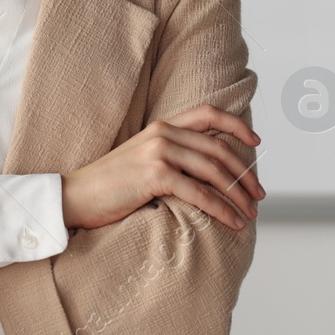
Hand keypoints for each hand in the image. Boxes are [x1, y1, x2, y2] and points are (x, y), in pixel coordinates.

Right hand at [61, 104, 264, 231]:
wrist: (75, 195)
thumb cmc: (110, 185)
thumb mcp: (142, 160)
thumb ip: (171, 156)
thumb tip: (205, 171)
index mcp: (162, 126)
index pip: (208, 113)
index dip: (236, 125)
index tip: (257, 143)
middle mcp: (163, 133)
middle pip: (218, 148)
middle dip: (244, 174)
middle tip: (259, 195)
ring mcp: (159, 152)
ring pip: (213, 171)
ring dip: (237, 195)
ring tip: (250, 214)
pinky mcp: (155, 175)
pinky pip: (199, 193)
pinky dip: (221, 208)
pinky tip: (232, 221)